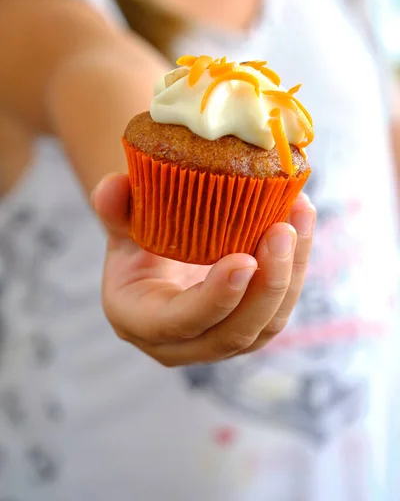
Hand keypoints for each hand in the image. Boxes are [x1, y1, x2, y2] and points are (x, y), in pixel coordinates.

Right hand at [92, 173, 315, 365]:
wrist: (158, 261)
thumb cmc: (137, 243)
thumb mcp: (120, 225)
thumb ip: (114, 208)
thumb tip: (112, 185)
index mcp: (140, 320)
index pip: (181, 323)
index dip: (215, 298)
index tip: (244, 259)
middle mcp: (182, 343)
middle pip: (234, 333)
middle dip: (267, 285)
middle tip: (282, 230)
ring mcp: (220, 342)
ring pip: (266, 325)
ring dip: (291, 273)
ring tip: (299, 216)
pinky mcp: (248, 329)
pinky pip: (279, 308)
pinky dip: (297, 267)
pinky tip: (301, 221)